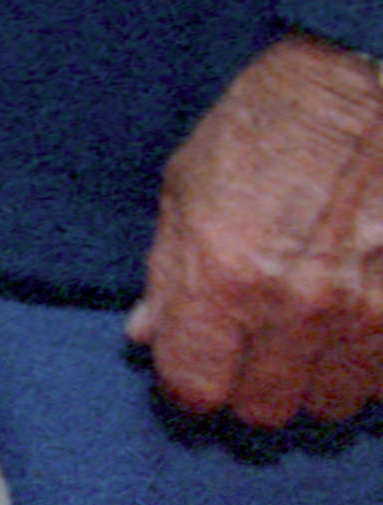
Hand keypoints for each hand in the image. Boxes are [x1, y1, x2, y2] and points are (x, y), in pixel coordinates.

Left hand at [129, 28, 382, 430]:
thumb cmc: (259, 134)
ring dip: (311, 380)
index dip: (189, 382)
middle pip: (264, 410)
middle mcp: (294, 308)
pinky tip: (348, 326)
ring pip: (329, 405)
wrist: (353, 94)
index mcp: (222, 276)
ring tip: (303, 333)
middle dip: (249, 387)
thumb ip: (166, 273)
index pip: (196, 388)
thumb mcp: (185, 190)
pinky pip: (382, 383)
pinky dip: (363, 367)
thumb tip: (147, 338)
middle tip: (249, 350)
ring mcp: (364, 317)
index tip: (195, 363)